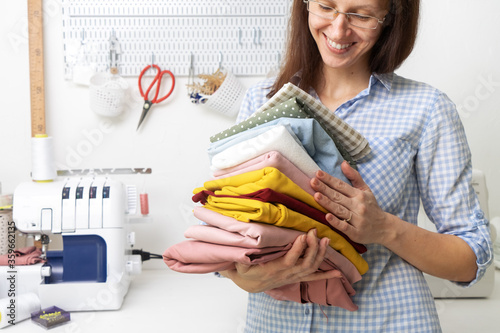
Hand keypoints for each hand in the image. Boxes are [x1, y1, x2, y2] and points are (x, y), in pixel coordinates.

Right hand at [219, 229, 336, 292]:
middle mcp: (287, 274)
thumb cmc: (245, 270)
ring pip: (312, 267)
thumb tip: (245, 240)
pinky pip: (314, 277)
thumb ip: (243, 254)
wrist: (249, 284)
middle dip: (312, 247)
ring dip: (321, 255)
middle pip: (305, 263)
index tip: (304, 235)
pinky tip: (339, 273)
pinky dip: (327, 275)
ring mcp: (294, 276)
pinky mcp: (297, 277)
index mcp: (274, 269)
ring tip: (326, 240)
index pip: (290, 260)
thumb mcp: (241, 262)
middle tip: (314, 231)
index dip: (298, 249)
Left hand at [311, 161, 392, 244]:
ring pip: (340, 210)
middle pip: (338, 197)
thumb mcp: (366, 190)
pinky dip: (336, 222)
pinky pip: (345, 227)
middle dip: (324, 189)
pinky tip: (327, 216)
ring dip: (328, 203)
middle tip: (312, 182)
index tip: (317, 173)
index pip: (341, 185)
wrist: (385, 229)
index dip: (329, 179)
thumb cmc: (372, 207)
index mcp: (359, 195)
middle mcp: (358, 206)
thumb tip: (343, 163)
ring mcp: (357, 220)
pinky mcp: (356, 233)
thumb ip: (354, 177)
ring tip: (316, 195)